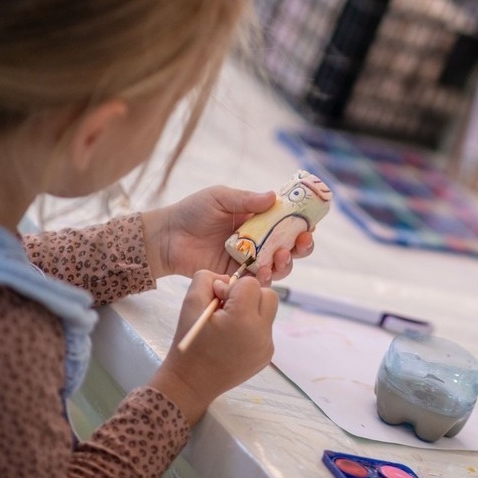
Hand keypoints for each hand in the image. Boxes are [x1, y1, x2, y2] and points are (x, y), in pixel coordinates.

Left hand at [142, 186, 315, 283]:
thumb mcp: (220, 198)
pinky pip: (257, 280)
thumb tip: (274, 197)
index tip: (310, 223)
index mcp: (257, 219)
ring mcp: (248, 259)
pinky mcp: (237, 277)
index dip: (302, 223)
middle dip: (301, 245)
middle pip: (289, 245)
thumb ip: (246, 200)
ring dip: (286, 262)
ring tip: (281, 257)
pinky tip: (262, 272)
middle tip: (302, 242)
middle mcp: (258, 240)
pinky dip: (265, 278)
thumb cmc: (192, 212)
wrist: (167, 238)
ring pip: (278, 265)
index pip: (287, 221)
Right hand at [150, 269, 279, 424]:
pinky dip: (252, 328)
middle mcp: (261, 332)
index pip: (251, 284)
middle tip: (228, 307)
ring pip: (268, 313)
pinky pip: (265, 330)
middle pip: (268, 295)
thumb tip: (226, 279)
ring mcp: (266, 346)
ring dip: (252, 311)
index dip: (232, 288)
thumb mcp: (190, 303)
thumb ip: (207, 279)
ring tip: (229, 324)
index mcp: (243, 319)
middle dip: (249, 296)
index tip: (217, 301)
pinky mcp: (266, 356)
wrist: (190, 383)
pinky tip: (233, 340)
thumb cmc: (189, 343)